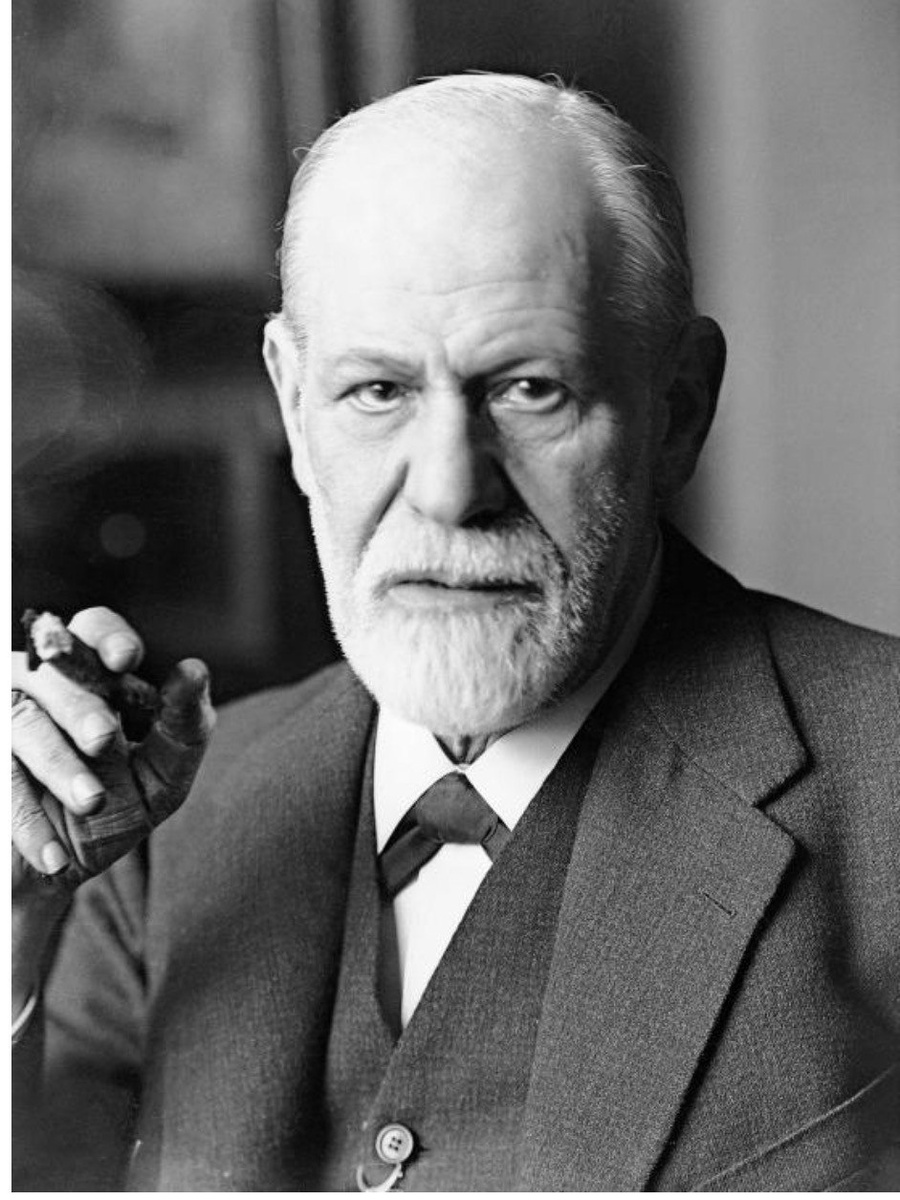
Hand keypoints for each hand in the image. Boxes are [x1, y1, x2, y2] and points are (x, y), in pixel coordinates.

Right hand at [11, 606, 214, 894]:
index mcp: (91, 676)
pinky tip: (55, 857)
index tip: (124, 660)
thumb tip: (193, 668)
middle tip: (104, 739)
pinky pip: (2, 784)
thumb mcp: (162, 777)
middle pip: (54, 674)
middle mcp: (38, 684)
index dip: (107, 637)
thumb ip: (184, 727)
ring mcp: (3, 722)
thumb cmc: (118, 808)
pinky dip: (27, 823)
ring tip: (93, 802)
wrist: (61, 868)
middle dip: (80, 706)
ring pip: (23, 724)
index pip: (94, 629)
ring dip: (59, 766)